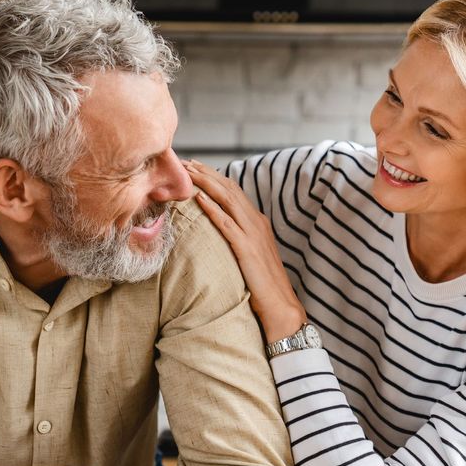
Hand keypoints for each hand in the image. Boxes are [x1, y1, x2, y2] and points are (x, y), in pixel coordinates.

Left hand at [184, 160, 306, 341]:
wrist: (280, 304)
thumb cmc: (263, 284)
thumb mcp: (251, 254)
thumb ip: (239, 238)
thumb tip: (220, 231)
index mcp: (258, 221)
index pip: (233, 191)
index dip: (214, 176)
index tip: (194, 167)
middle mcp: (256, 222)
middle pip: (229, 188)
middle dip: (206, 173)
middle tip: (185, 161)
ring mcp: (253, 234)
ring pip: (227, 199)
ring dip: (206, 183)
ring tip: (188, 172)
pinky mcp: (247, 248)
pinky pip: (227, 223)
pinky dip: (213, 208)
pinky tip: (199, 198)